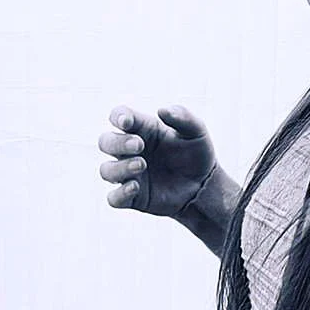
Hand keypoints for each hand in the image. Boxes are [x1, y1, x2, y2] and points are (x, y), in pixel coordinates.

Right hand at [99, 104, 216, 215]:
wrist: (204, 185)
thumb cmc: (196, 153)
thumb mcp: (197, 131)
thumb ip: (182, 117)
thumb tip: (161, 110)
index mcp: (142, 129)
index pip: (119, 116)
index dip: (117, 117)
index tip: (126, 122)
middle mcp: (130, 151)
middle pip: (105, 142)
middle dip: (118, 143)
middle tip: (139, 145)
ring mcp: (128, 174)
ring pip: (106, 170)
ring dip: (119, 167)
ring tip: (141, 165)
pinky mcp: (132, 197)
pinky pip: (113, 198)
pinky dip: (120, 193)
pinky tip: (135, 187)